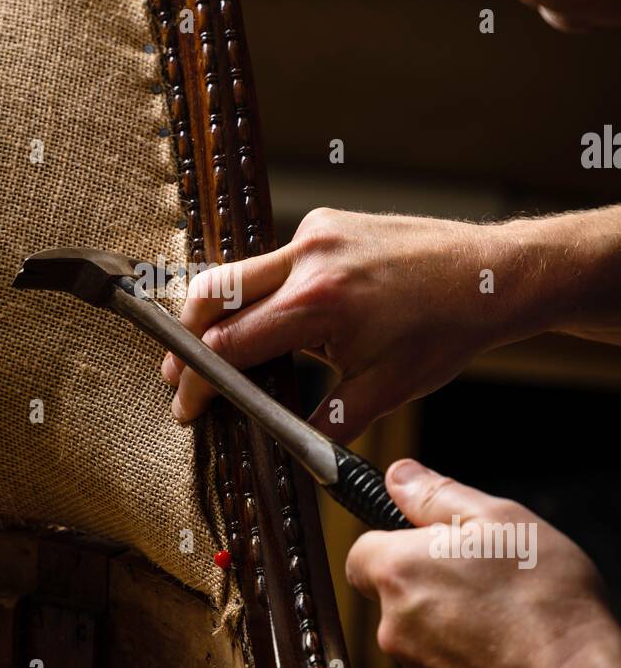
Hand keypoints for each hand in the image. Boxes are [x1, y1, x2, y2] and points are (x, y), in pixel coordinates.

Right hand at [162, 207, 548, 441]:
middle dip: (186, 342)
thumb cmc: (444, 331)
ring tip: (213, 354)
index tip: (187, 407)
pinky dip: (261, 293)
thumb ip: (325, 422)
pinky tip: (270, 321)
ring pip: (238, 274)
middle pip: (212, 296)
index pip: (230, 346)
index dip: (199, 382)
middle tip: (179, 379)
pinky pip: (273, 261)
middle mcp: (310, 257)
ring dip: (218, 316)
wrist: (488, 275)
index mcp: (320, 303)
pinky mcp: (324, 221)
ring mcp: (315, 232)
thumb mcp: (385, 391)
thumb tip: (283, 446)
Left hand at [345, 459, 613, 667]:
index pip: (363, 552)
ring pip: (423, 639)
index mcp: (399, 572)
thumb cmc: (547, 605)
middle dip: (433, 586)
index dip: (397, 544)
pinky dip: (472, 666)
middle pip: (396, 597)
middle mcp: (394, 628)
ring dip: (453, 627)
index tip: (431, 545)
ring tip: (509, 621)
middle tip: (488, 580)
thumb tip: (399, 477)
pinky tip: (512, 658)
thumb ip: (437, 496)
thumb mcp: (502, 520)